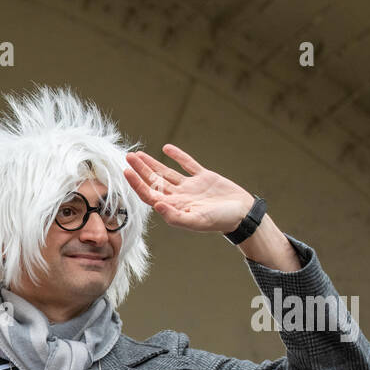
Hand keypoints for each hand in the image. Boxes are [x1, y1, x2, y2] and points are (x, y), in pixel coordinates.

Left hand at [124, 144, 255, 233]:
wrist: (243, 214)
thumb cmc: (220, 220)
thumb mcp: (197, 221)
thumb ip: (175, 216)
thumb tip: (156, 205)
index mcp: (175, 206)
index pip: (150, 194)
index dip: (137, 184)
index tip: (126, 171)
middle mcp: (179, 196)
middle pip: (154, 181)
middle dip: (140, 170)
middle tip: (128, 157)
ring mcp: (191, 186)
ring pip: (166, 172)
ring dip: (152, 163)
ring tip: (138, 154)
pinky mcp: (204, 177)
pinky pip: (188, 164)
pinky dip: (177, 156)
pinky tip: (167, 148)